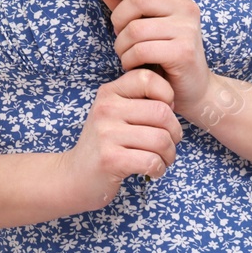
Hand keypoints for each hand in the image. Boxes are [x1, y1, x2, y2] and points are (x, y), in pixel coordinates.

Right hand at [62, 68, 183, 209]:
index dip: (166, 95)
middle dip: (175, 132)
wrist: (76, 174)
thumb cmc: (105, 143)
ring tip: (161, 159)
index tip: (161, 114)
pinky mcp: (110, 159)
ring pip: (161, 139)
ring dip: (169, 154)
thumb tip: (171, 100)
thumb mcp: (113, 113)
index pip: (147, 78)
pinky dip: (159, 169)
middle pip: (163, 112)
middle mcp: (106, 108)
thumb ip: (137, 100)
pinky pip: (152, 161)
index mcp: (109, 93)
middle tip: (168, 143)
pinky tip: (152, 170)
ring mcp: (106, 134)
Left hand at [96, 0, 213, 121]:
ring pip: (135, 28)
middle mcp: (187, 7)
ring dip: (121, 45)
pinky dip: (129, 59)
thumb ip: (123, 3)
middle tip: (119, 36)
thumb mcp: (144, 23)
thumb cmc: (164, 52)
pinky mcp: (183, 52)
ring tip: (126, 54)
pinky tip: (133, 65)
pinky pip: (141, 50)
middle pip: (139, 0)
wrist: (193, 87)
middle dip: (118, 19)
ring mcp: (188, 29)